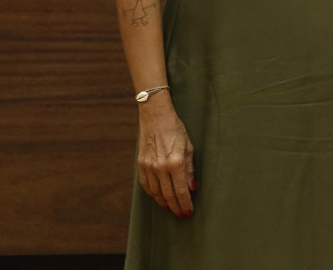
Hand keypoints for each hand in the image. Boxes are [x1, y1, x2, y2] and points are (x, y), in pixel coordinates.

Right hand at [136, 94, 194, 216]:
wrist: (155, 117)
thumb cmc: (175, 129)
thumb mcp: (189, 147)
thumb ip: (190, 169)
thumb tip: (192, 187)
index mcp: (175, 162)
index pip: (181, 190)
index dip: (185, 203)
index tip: (189, 212)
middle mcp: (160, 167)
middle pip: (168, 195)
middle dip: (176, 207)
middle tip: (182, 215)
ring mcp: (148, 167)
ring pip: (156, 193)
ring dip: (164, 203)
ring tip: (172, 209)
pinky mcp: (140, 165)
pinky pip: (146, 185)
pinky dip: (153, 194)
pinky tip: (159, 198)